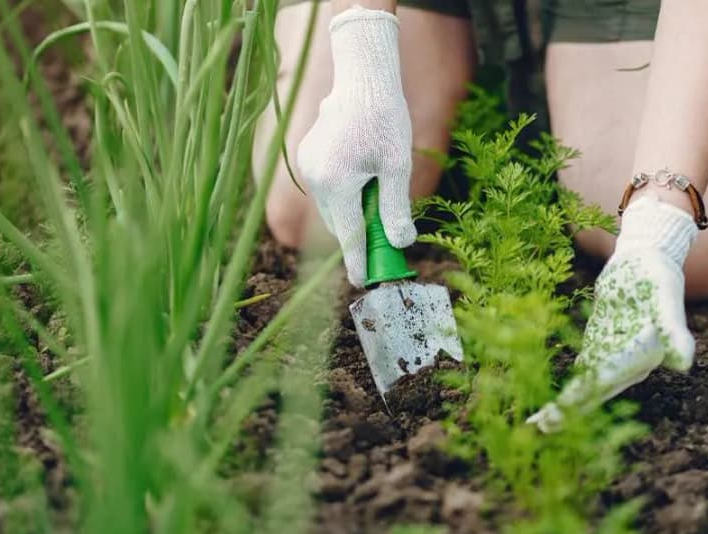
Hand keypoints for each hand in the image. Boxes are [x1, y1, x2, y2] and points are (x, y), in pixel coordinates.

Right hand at [297, 7, 415, 286]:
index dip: (357, 262)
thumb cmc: (385, 118)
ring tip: (377, 201)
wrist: (362, 77)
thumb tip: (401, 243)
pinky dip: (343, 195)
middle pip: (339, 224)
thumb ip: (396, 208)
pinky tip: (363, 179)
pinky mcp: (306, 156)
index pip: (348, 236)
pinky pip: (326, 189)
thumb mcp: (397, 167)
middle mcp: (315, 178)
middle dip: (359, 236)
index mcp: (337, 183)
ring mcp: (307, 167)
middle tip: (385, 245)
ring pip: (331, 208)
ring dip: (352, 214)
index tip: (362, 282)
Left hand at [528, 196, 697, 431]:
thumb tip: (684, 363)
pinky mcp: (601, 344)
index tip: (560, 411)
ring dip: (565, 406)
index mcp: (643, 356)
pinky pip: (583, 371)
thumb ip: (673, 329)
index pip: (607, 378)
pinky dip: (567, 386)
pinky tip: (548, 401)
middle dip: (568, 410)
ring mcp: (614, 355)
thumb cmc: (658, 275)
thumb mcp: (665, 298)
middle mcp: (630, 363)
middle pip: (595, 390)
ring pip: (587, 386)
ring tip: (538, 425)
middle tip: (539, 429)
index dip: (583, 396)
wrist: (648, 257)